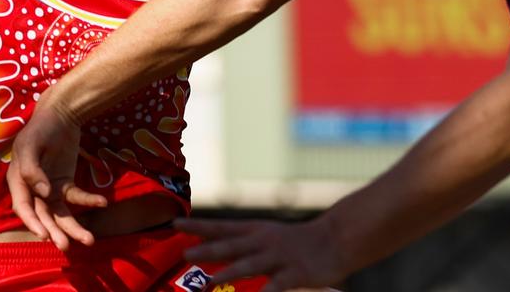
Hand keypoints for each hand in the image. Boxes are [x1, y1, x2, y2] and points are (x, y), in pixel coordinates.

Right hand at [7, 92, 106, 250]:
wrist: (61, 112)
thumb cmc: (41, 127)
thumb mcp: (30, 144)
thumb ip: (30, 169)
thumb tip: (42, 192)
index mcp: (18, 180)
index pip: (23, 207)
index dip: (32, 222)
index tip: (45, 235)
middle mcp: (33, 189)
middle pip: (44, 216)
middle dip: (55, 232)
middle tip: (67, 246)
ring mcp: (50, 188)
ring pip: (60, 213)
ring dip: (73, 227)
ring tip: (88, 240)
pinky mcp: (65, 183)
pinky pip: (76, 196)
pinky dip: (89, 200)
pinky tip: (102, 201)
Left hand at [176, 215, 345, 291]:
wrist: (334, 239)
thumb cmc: (297, 242)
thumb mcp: (268, 238)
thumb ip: (244, 245)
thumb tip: (218, 251)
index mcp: (255, 230)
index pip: (221, 226)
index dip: (198, 226)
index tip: (175, 224)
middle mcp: (263, 240)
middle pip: (230, 244)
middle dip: (206, 249)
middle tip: (184, 252)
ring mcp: (278, 256)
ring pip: (248, 264)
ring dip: (226, 273)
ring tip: (207, 283)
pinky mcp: (294, 272)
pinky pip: (275, 286)